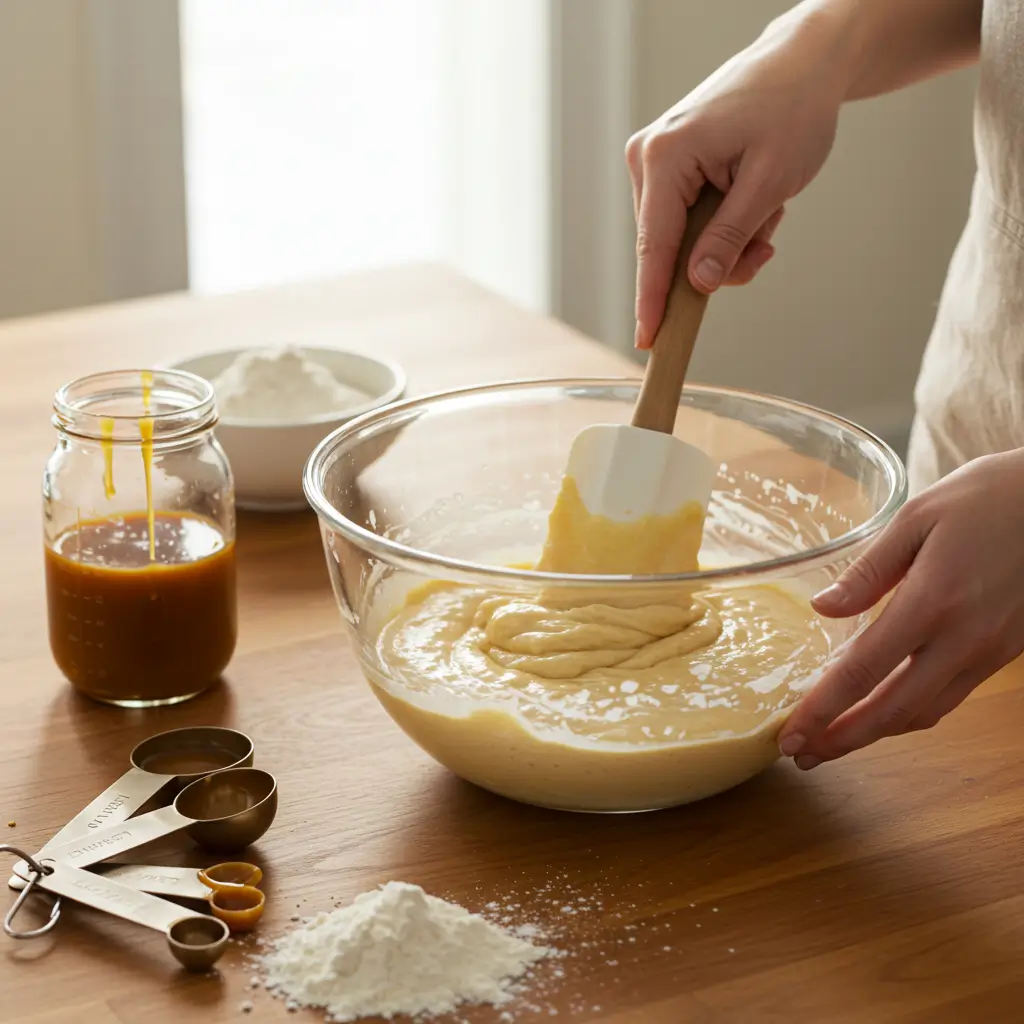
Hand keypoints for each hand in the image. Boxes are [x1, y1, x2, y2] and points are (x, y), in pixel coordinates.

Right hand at [626, 16, 844, 348]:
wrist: (802, 65)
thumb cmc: (793, 110)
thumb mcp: (770, 182)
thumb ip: (730, 238)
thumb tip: (698, 285)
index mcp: (666, 156)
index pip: (653, 246)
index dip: (654, 299)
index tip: (648, 341)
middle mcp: (647, 158)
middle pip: (669, 248)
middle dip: (718, 260)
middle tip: (766, 246)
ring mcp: (654, 162)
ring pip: (682, 240)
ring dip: (728, 240)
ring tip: (767, 210)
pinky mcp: (667, 168)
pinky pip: (688, 221)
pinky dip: (724, 224)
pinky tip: (752, 200)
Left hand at [778, 450, 1023, 768]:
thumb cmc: (986, 497)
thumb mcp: (918, 517)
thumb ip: (869, 570)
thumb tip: (823, 609)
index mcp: (932, 602)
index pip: (863, 671)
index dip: (823, 710)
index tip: (791, 735)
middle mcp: (963, 639)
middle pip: (893, 710)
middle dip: (842, 740)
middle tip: (800, 755)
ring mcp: (989, 651)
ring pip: (925, 712)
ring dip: (875, 734)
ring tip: (832, 741)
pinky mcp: (1004, 652)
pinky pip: (950, 697)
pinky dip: (909, 714)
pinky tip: (881, 711)